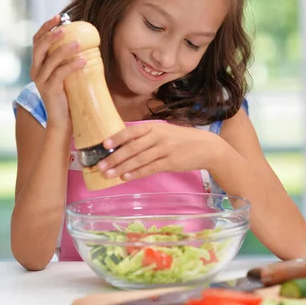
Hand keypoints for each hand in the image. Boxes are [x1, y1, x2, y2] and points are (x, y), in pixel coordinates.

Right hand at [30, 15, 85, 130]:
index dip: (46, 28)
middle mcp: (36, 71)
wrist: (63, 120)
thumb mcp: (67, 74)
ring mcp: (41, 80)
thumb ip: (69, 61)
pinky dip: (71, 65)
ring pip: (50, 59)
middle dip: (51, 35)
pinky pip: (60, 74)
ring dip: (64, 49)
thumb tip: (88, 44)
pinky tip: (83, 61)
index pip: (37, 41)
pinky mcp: (49, 90)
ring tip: (78, 44)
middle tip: (65, 28)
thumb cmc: (68, 96)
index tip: (58, 17)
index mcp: (38, 64)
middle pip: (39, 47)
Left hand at [97, 122, 221, 179]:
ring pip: (139, 160)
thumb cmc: (181, 139)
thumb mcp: (164, 131)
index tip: (103, 145)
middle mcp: (158, 137)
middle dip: (114, 158)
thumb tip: (123, 145)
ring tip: (108, 174)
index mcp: (154, 127)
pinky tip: (125, 177)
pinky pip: (149, 169)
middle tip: (100, 166)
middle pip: (132, 148)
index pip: (132, 131)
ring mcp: (165, 150)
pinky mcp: (170, 163)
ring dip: (122, 168)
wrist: (206, 147)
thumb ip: (146, 136)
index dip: (117, 138)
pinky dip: (136, 173)